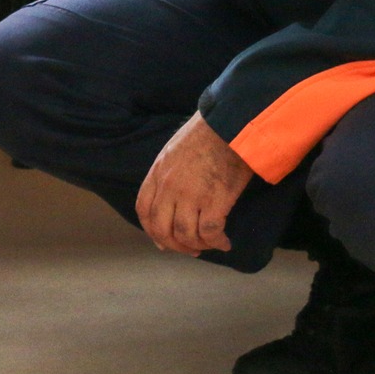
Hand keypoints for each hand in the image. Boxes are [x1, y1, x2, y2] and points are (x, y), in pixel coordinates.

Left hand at [136, 113, 254, 256]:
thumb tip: (170, 196)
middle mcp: (169, 187)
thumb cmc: (208, 132)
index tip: (163, 241)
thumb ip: (168, 173)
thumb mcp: (175, 150)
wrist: (230, 123)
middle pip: (161, 228)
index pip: (143, 210)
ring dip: (197, 246)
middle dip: (174, 245)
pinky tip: (224, 242)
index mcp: (158, 173)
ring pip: (185, 235)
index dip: (152, 231)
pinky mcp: (214, 201)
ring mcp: (190, 195)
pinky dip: (216, 243)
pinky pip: (209, 233)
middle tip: (190, 250)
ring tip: (210, 245)